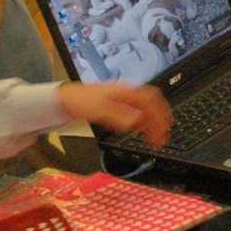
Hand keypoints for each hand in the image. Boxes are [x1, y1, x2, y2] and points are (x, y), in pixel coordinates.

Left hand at [57, 82, 171, 147]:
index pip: (151, 100)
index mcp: (125, 92)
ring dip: (153, 123)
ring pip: (146, 108)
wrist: (67, 100)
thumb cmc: (81, 101)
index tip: (162, 130)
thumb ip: (119, 116)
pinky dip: (143, 123)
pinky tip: (142, 131)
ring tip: (156, 138)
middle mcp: (127, 94)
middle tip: (163, 137)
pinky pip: (137, 112)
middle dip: (161, 120)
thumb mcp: (99, 110)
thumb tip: (136, 122)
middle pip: (152, 104)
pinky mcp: (119, 106)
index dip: (160, 115)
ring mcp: (124, 99)